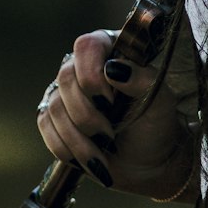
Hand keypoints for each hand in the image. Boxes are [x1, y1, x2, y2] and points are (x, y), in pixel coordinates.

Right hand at [37, 31, 194, 197]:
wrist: (147, 162)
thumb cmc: (156, 125)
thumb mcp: (161, 102)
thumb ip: (143, 80)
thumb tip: (113, 68)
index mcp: (114, 51)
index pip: (88, 46)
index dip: (92, 75)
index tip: (111, 102)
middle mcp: (85, 66)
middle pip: (66, 78)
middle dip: (88, 115)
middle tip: (110, 134)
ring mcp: (67, 91)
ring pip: (55, 107)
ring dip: (80, 138)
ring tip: (104, 150)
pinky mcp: (54, 116)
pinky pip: (45, 127)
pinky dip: (67, 148)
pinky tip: (88, 157)